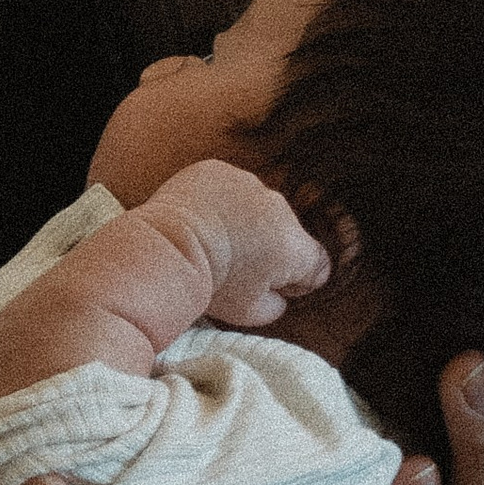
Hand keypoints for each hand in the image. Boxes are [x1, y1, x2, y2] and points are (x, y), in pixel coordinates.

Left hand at [154, 159, 331, 328]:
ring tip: (214, 243)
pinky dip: (217, 202)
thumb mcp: (248, 314)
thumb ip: (274, 308)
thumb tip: (278, 298)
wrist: (166, 248)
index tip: (276, 288)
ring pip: (256, 207)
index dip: (299, 280)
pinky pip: (226, 187)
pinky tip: (198, 221)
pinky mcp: (218, 169)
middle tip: (237, 268)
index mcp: (294, 246)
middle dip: (268, 249)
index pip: (317, 264)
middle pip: (285, 233)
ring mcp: (249, 183)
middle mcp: (280, 208)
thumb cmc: (209, 286)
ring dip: (244, 222)